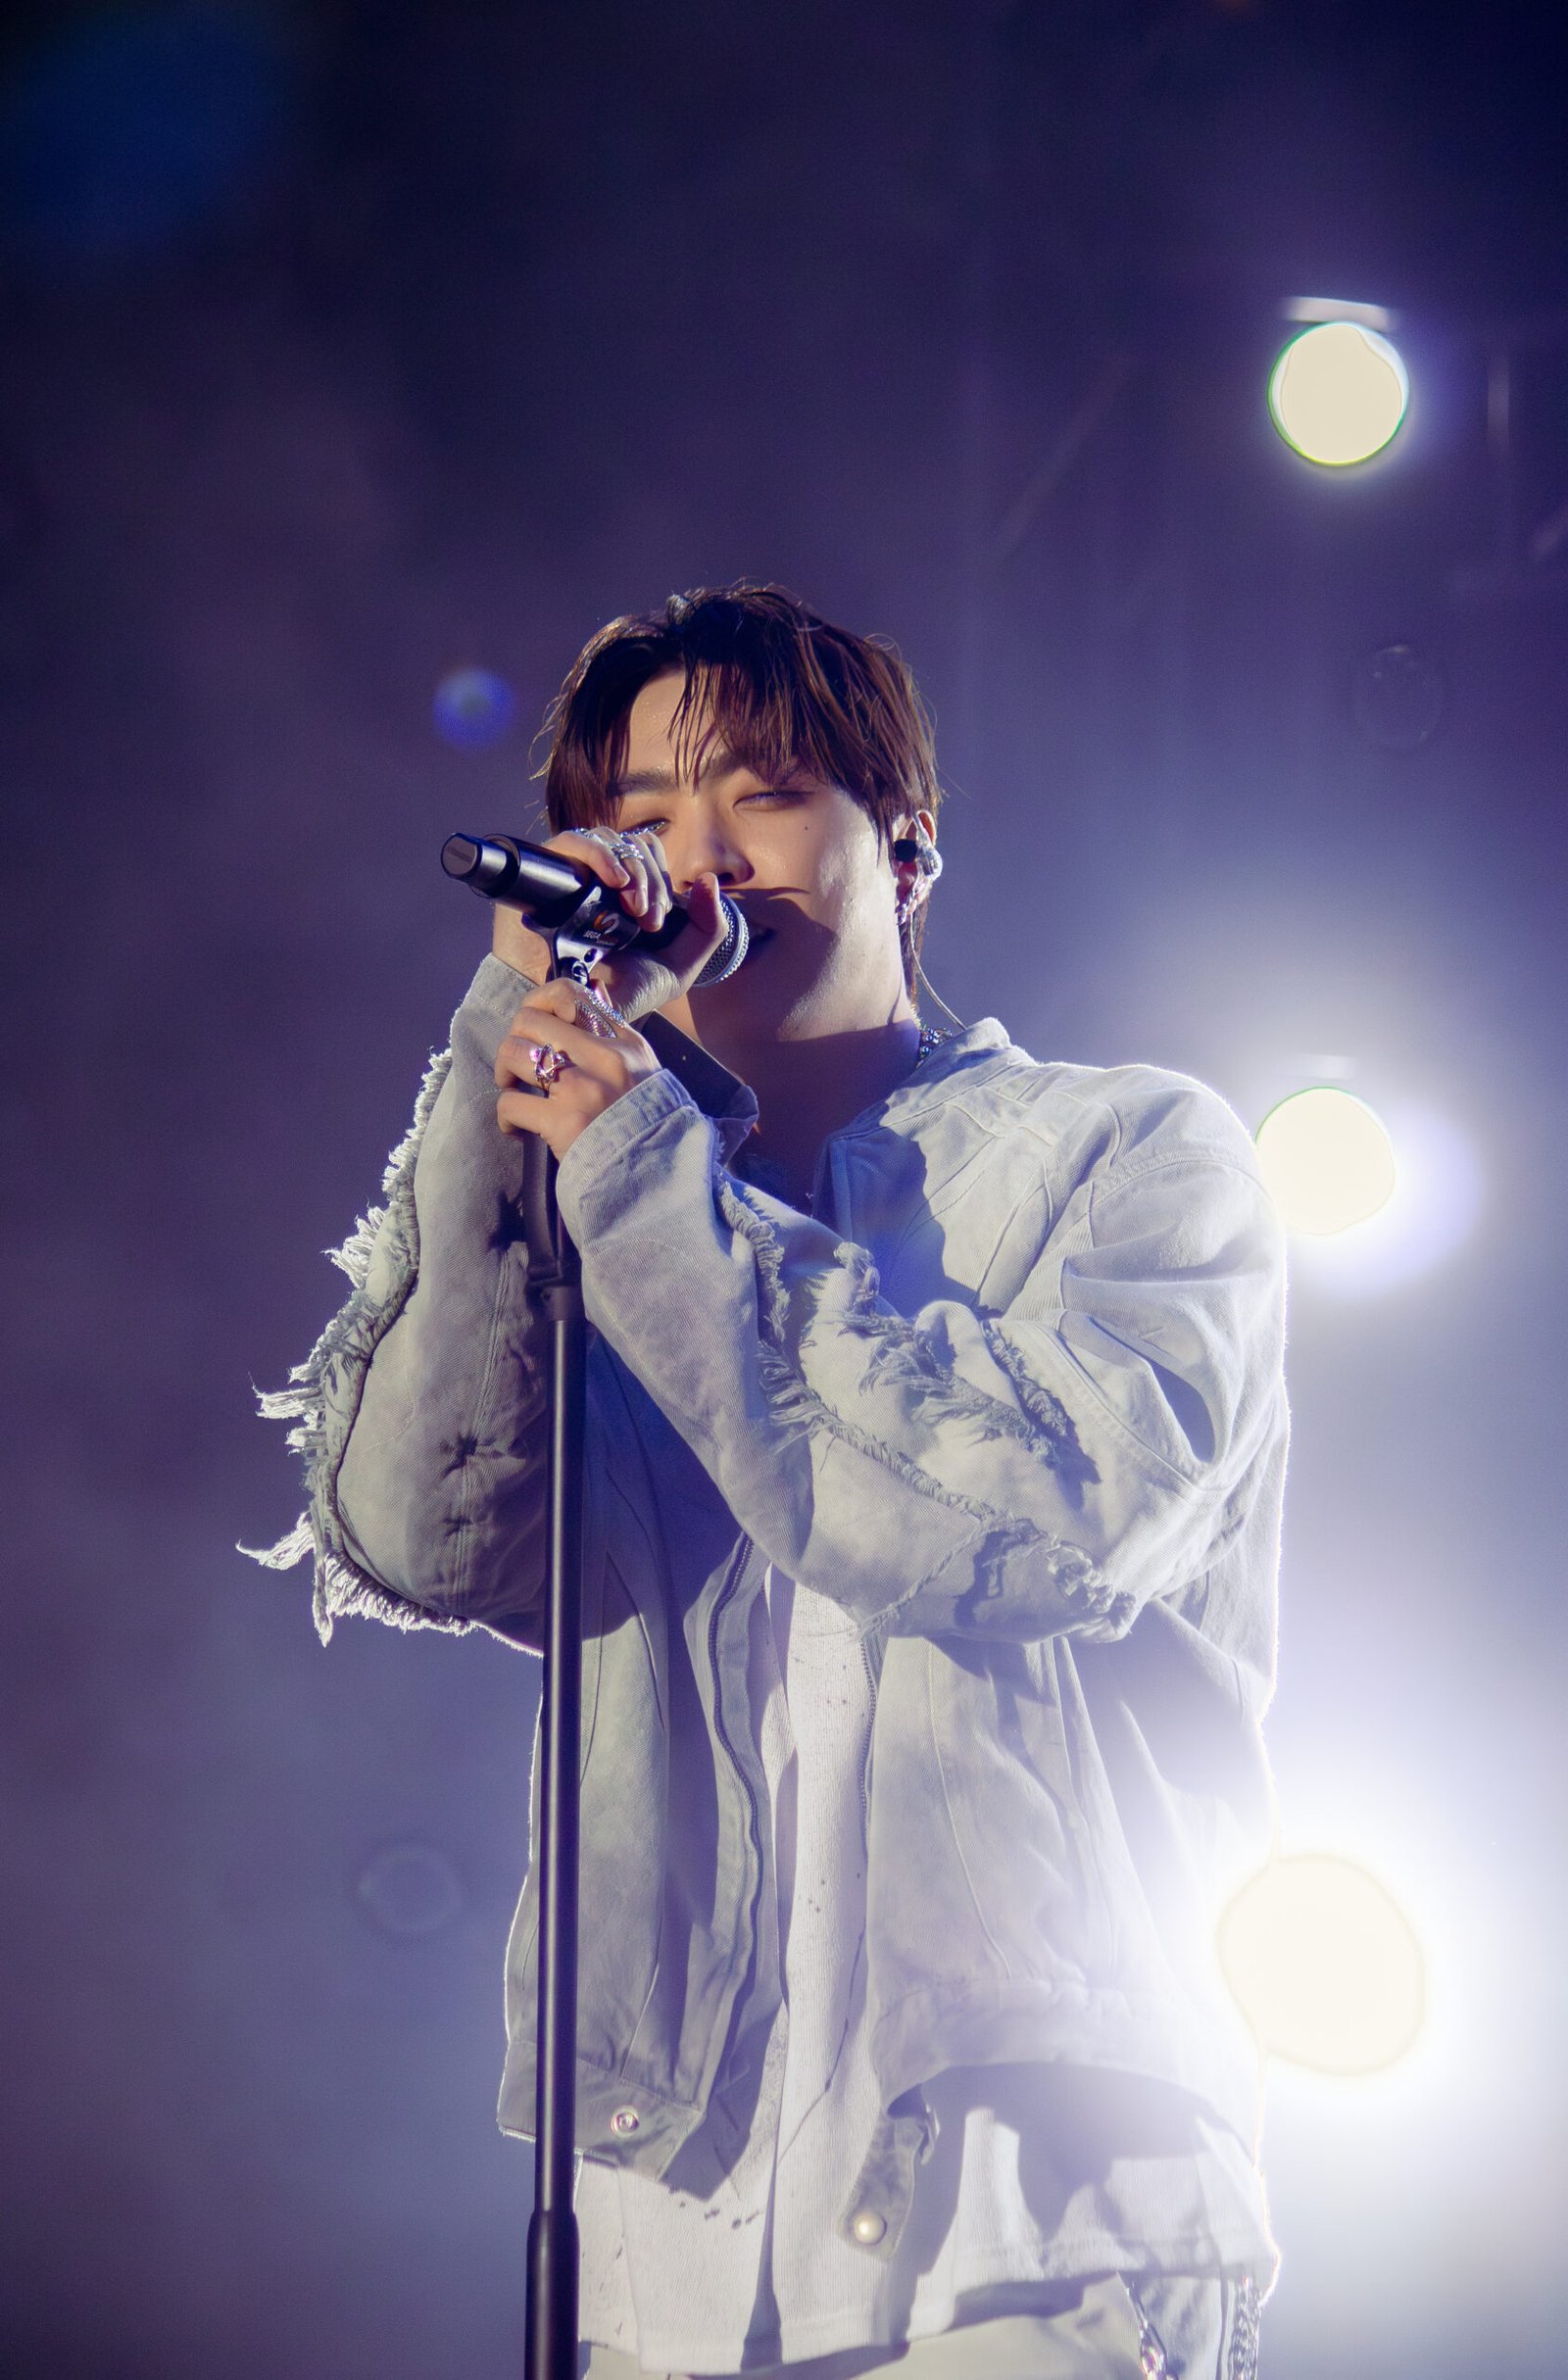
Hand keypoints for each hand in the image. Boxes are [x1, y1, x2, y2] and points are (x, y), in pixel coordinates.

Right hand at [491, 826, 728, 1021]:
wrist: (573, 1013)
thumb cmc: (622, 992)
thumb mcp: (678, 967)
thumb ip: (708, 929)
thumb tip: (709, 879)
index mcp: (631, 890)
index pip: (649, 852)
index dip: (660, 876)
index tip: (658, 920)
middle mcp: (602, 877)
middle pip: (634, 844)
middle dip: (651, 880)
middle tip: (648, 920)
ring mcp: (575, 873)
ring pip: (609, 839)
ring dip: (632, 870)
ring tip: (632, 908)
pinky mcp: (547, 874)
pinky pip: (573, 841)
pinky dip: (600, 854)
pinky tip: (615, 882)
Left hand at [494, 978, 663, 1160]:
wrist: (654, 1171)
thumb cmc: (645, 1120)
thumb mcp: (642, 1065)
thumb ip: (615, 1030)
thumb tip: (594, 989)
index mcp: (622, 1041)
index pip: (570, 994)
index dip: (538, 1003)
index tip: (532, 1027)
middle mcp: (604, 1057)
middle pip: (530, 1019)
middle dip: (514, 1040)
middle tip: (517, 1066)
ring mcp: (583, 1088)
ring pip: (515, 1052)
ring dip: (504, 1072)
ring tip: (512, 1090)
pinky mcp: (564, 1121)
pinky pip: (511, 1102)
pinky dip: (506, 1117)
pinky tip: (517, 1129)